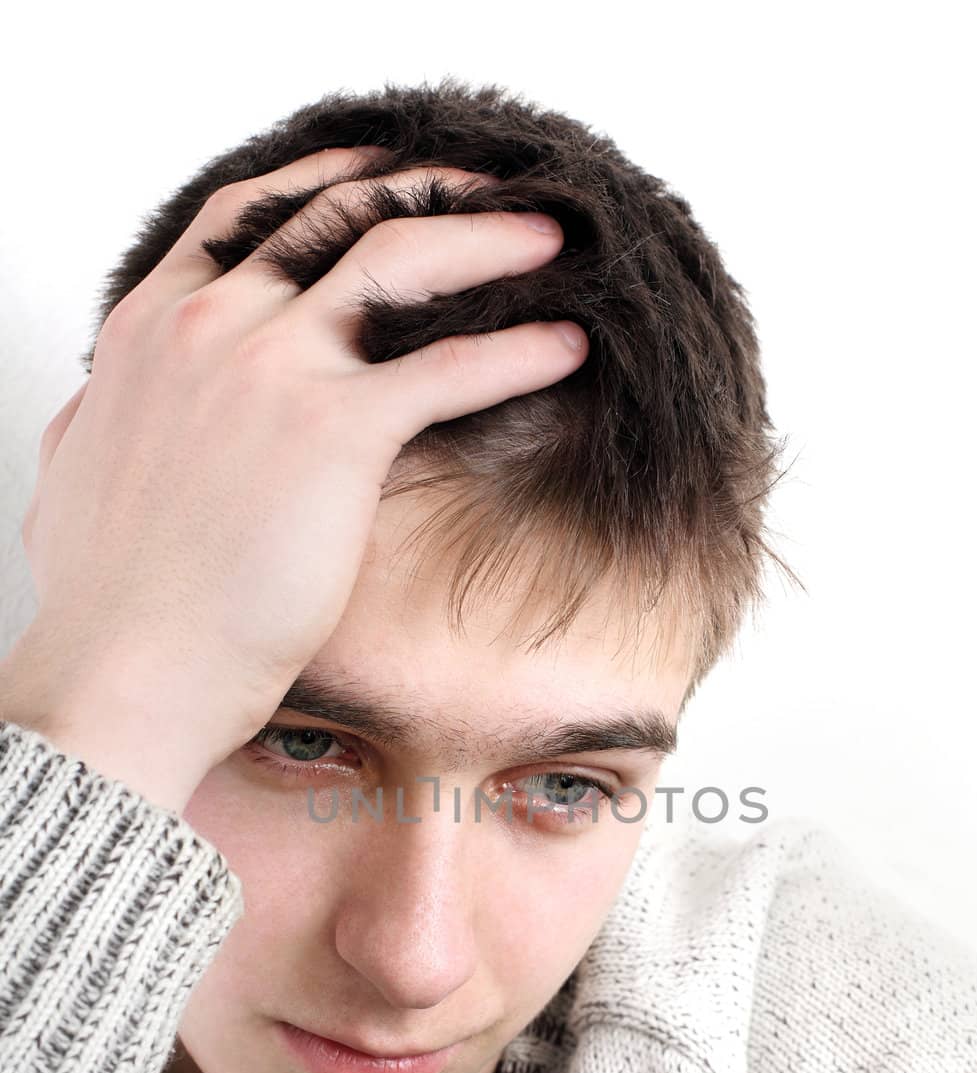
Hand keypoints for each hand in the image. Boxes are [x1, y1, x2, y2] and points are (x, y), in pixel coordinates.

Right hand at [10, 145, 586, 797]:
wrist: (127, 666)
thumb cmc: (109, 597)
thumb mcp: (79, 474)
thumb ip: (104, 416)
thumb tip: (103, 402)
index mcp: (149, 329)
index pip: (245, 215)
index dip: (322, 181)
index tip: (379, 173)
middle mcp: (208, 325)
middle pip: (333, 215)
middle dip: (426, 187)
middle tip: (492, 183)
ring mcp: (269, 367)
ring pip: (398, 259)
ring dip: (488, 238)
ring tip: (554, 236)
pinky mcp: (332, 432)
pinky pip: (449, 368)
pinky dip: (518, 350)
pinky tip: (569, 346)